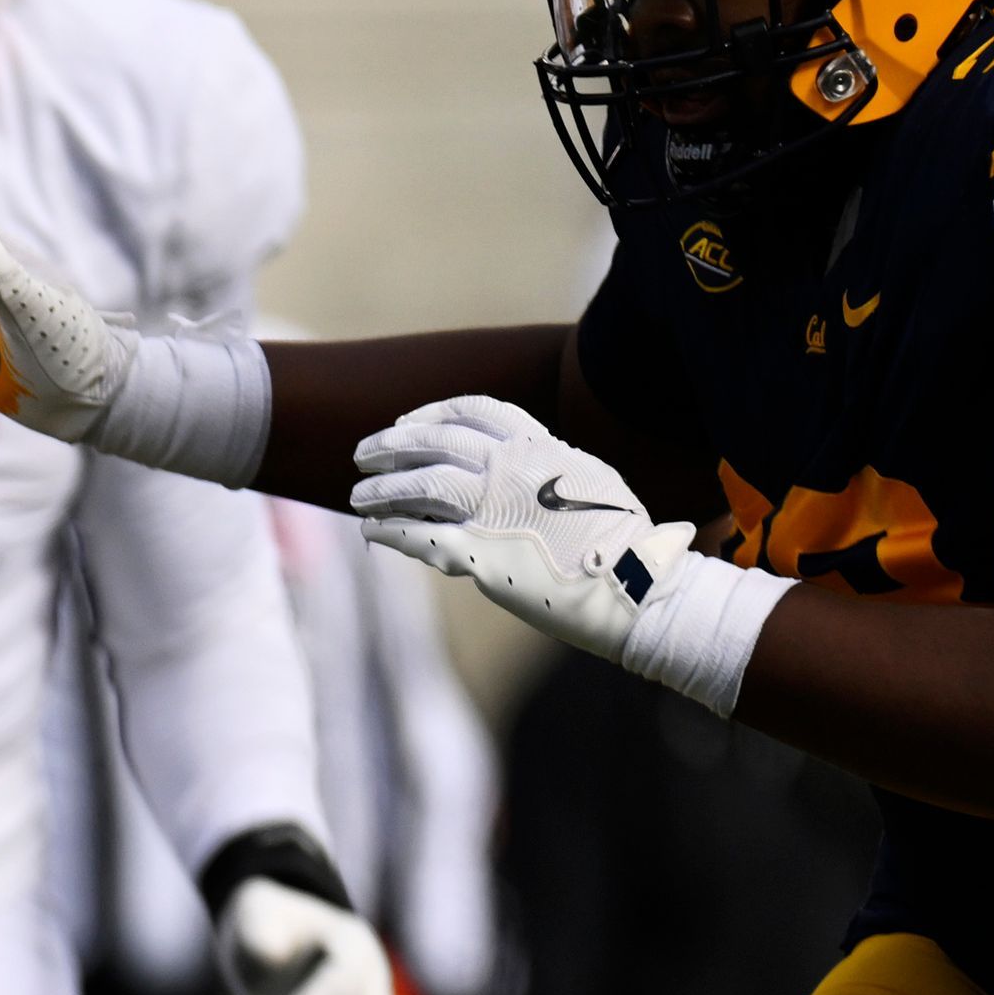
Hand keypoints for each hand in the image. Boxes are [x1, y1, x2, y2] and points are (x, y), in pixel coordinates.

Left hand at [351, 395, 785, 714]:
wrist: (635, 584)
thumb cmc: (623, 539)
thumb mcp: (591, 480)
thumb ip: (552, 467)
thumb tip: (529, 464)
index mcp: (539, 448)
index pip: (476, 410)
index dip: (434, 413)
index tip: (409, 421)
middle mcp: (510, 470)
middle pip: (435, 442)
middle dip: (393, 445)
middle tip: (364, 454)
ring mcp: (491, 510)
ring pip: (419, 484)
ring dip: (381, 489)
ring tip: (358, 496)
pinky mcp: (477, 554)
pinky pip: (418, 536)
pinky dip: (389, 531)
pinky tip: (372, 532)